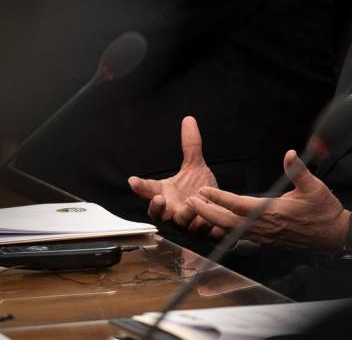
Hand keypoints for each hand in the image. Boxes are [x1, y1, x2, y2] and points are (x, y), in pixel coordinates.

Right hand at [128, 116, 216, 232]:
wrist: (219, 208)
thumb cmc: (199, 190)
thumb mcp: (195, 166)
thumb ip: (190, 146)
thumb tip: (189, 119)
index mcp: (166, 195)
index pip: (149, 191)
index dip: (141, 187)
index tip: (133, 180)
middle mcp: (173, 211)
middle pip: (158, 214)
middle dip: (157, 208)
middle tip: (159, 198)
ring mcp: (188, 223)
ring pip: (183, 223)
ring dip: (186, 214)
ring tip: (191, 202)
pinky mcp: (204, 232)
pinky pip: (205, 232)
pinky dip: (208, 226)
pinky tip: (212, 221)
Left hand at [188, 150, 350, 250]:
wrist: (334, 235)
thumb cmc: (324, 211)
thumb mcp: (314, 187)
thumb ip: (298, 170)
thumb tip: (289, 154)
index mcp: (273, 212)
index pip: (239, 204)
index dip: (219, 197)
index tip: (204, 190)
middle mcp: (265, 227)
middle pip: (228, 221)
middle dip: (207, 212)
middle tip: (190, 202)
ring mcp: (265, 236)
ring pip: (232, 230)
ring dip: (214, 221)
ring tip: (198, 211)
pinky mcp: (268, 241)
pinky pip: (241, 236)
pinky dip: (226, 230)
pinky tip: (218, 225)